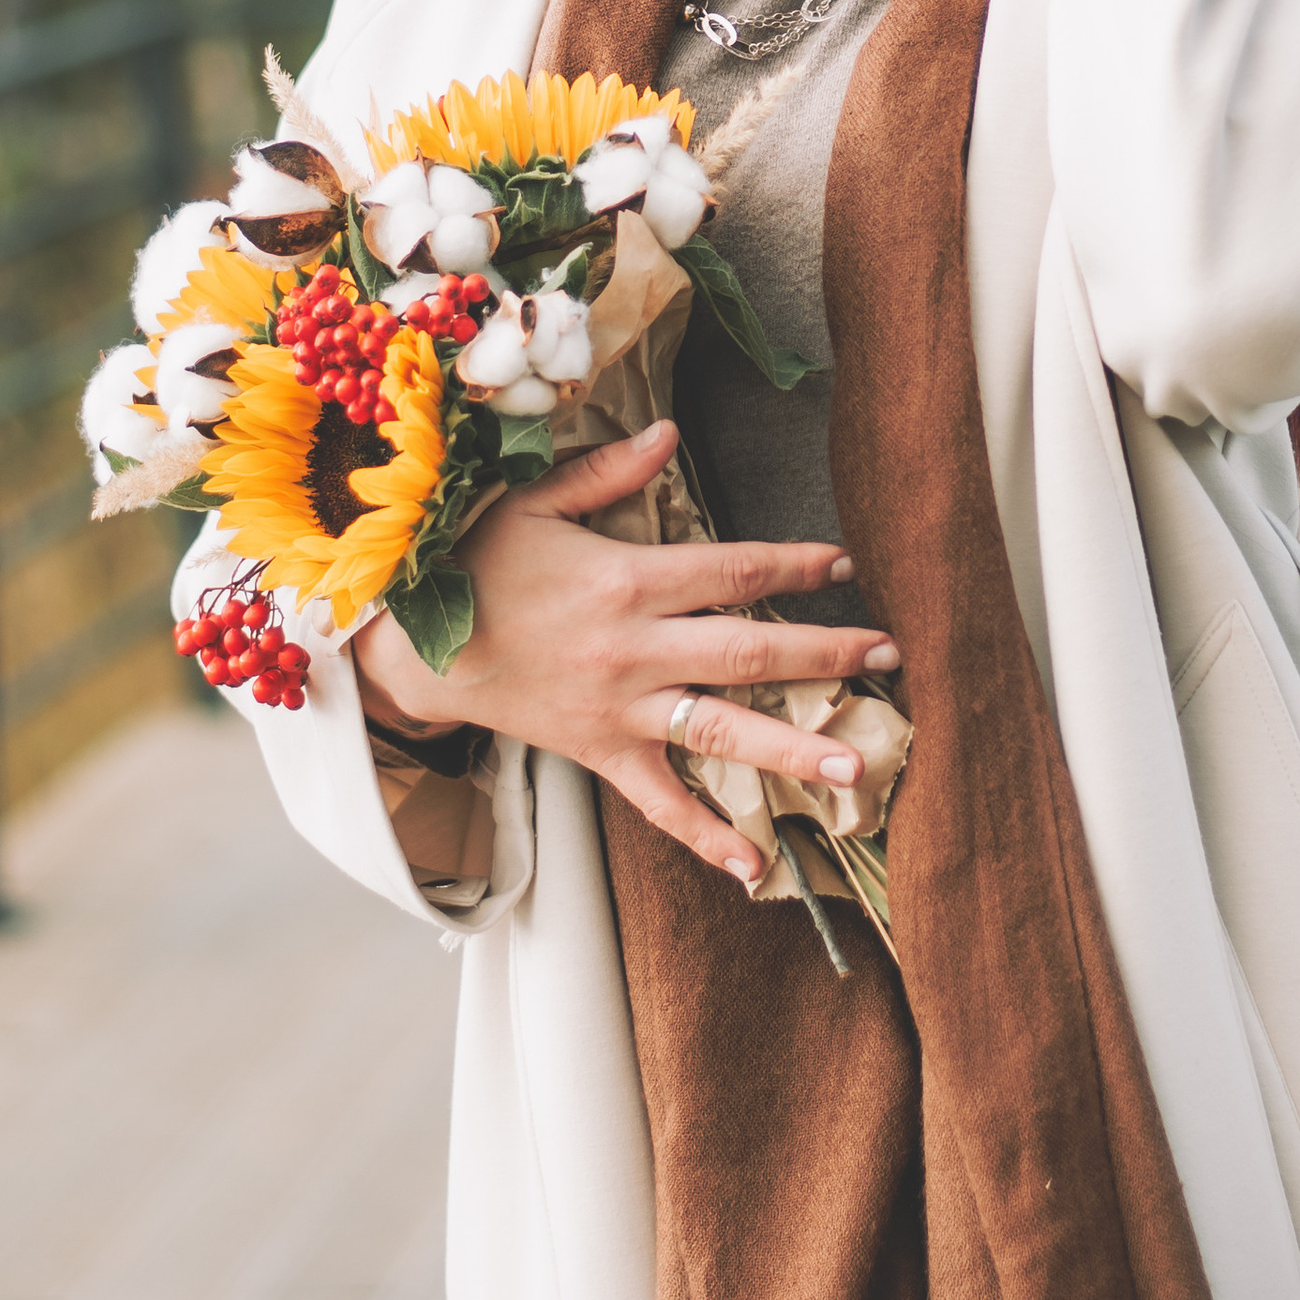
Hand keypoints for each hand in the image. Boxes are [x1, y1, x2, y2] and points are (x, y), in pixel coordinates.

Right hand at [348, 420, 899, 892]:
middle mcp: (634, 651)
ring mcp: (620, 710)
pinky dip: (706, 836)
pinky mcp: (599, 754)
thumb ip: (608, 471)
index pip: (731, 571)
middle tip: (887, 661)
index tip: (846, 564)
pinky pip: (659, 802)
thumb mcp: (534, 501)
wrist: (412, 648)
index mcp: (627, 581)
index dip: (793, 567)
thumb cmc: (474, 564)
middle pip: (747, 653)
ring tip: (857, 768)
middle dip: (823, 655)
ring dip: (792, 750)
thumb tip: (670, 434)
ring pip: (719, 732)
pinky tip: (755, 866)